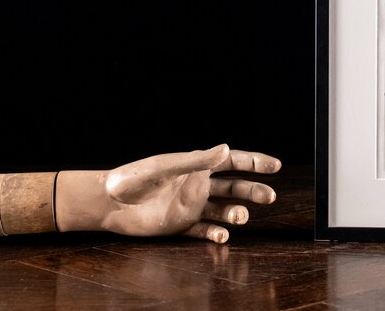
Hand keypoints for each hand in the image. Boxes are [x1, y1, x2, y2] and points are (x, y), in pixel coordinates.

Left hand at [55, 144, 280, 243]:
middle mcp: (196, 185)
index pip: (231, 162)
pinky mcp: (180, 225)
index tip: (274, 166)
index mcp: (195, 166)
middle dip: (253, 190)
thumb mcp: (167, 166)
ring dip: (235, 214)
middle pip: (233, 188)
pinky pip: (204, 231)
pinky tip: (223, 237)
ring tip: (242, 218)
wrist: (110, 203)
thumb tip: (227, 149)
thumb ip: (197, 161)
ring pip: (222, 210)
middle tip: (270, 197)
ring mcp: (190, 206)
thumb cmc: (135, 178)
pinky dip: (216, 234)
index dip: (254, 162)